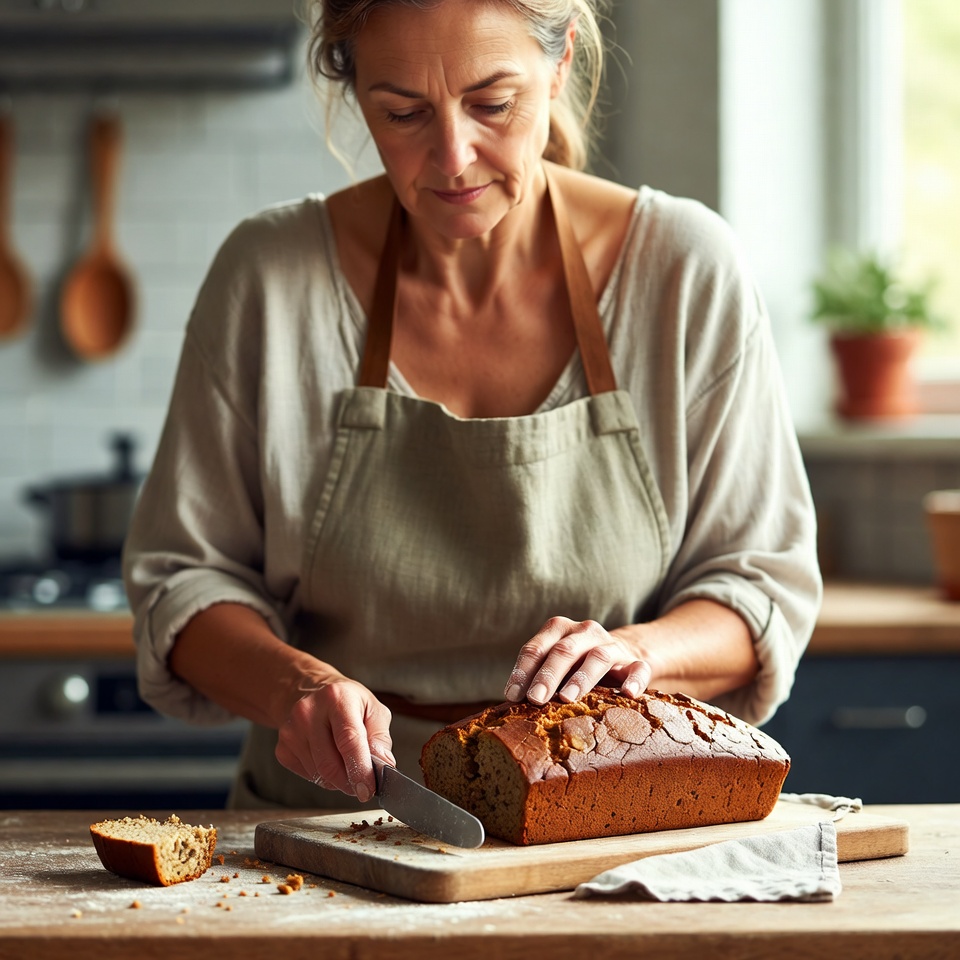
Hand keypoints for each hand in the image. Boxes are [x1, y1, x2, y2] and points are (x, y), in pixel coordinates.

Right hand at [274, 677, 394, 801]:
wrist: (311, 693)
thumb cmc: (347, 702)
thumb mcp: (373, 709)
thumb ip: (380, 738)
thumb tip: (383, 765)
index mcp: (336, 698)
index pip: (348, 740)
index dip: (360, 769)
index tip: (368, 789)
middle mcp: (308, 712)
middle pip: (330, 764)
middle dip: (350, 782)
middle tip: (363, 785)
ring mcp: (291, 731)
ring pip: (319, 775)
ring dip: (338, 780)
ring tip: (346, 763)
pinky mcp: (282, 749)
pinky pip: (307, 776)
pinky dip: (323, 777)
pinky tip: (328, 758)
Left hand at [503, 616, 652, 704]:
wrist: (621, 655)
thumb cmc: (576, 664)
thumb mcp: (555, 665)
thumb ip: (536, 676)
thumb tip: (511, 703)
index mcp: (559, 629)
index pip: (537, 648)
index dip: (523, 671)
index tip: (513, 695)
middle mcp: (585, 632)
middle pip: (564, 651)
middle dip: (548, 675)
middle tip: (535, 698)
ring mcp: (612, 645)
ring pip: (598, 657)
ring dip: (582, 677)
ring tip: (568, 697)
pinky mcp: (635, 662)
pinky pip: (638, 669)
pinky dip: (634, 680)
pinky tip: (627, 694)